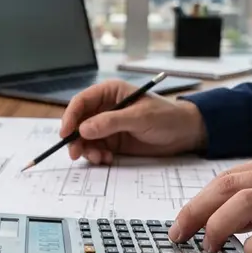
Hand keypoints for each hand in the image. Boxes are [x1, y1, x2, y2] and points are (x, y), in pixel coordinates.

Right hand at [60, 80, 207, 163]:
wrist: (186, 133)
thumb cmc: (166, 117)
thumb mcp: (140, 117)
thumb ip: (111, 122)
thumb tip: (83, 129)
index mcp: (109, 93)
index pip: (81, 102)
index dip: (70, 117)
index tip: (65, 133)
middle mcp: (105, 108)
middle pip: (78, 122)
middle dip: (75, 138)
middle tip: (76, 153)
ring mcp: (108, 126)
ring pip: (84, 138)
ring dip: (87, 150)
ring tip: (100, 158)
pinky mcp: (113, 141)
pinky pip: (96, 149)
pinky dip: (97, 156)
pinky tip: (107, 159)